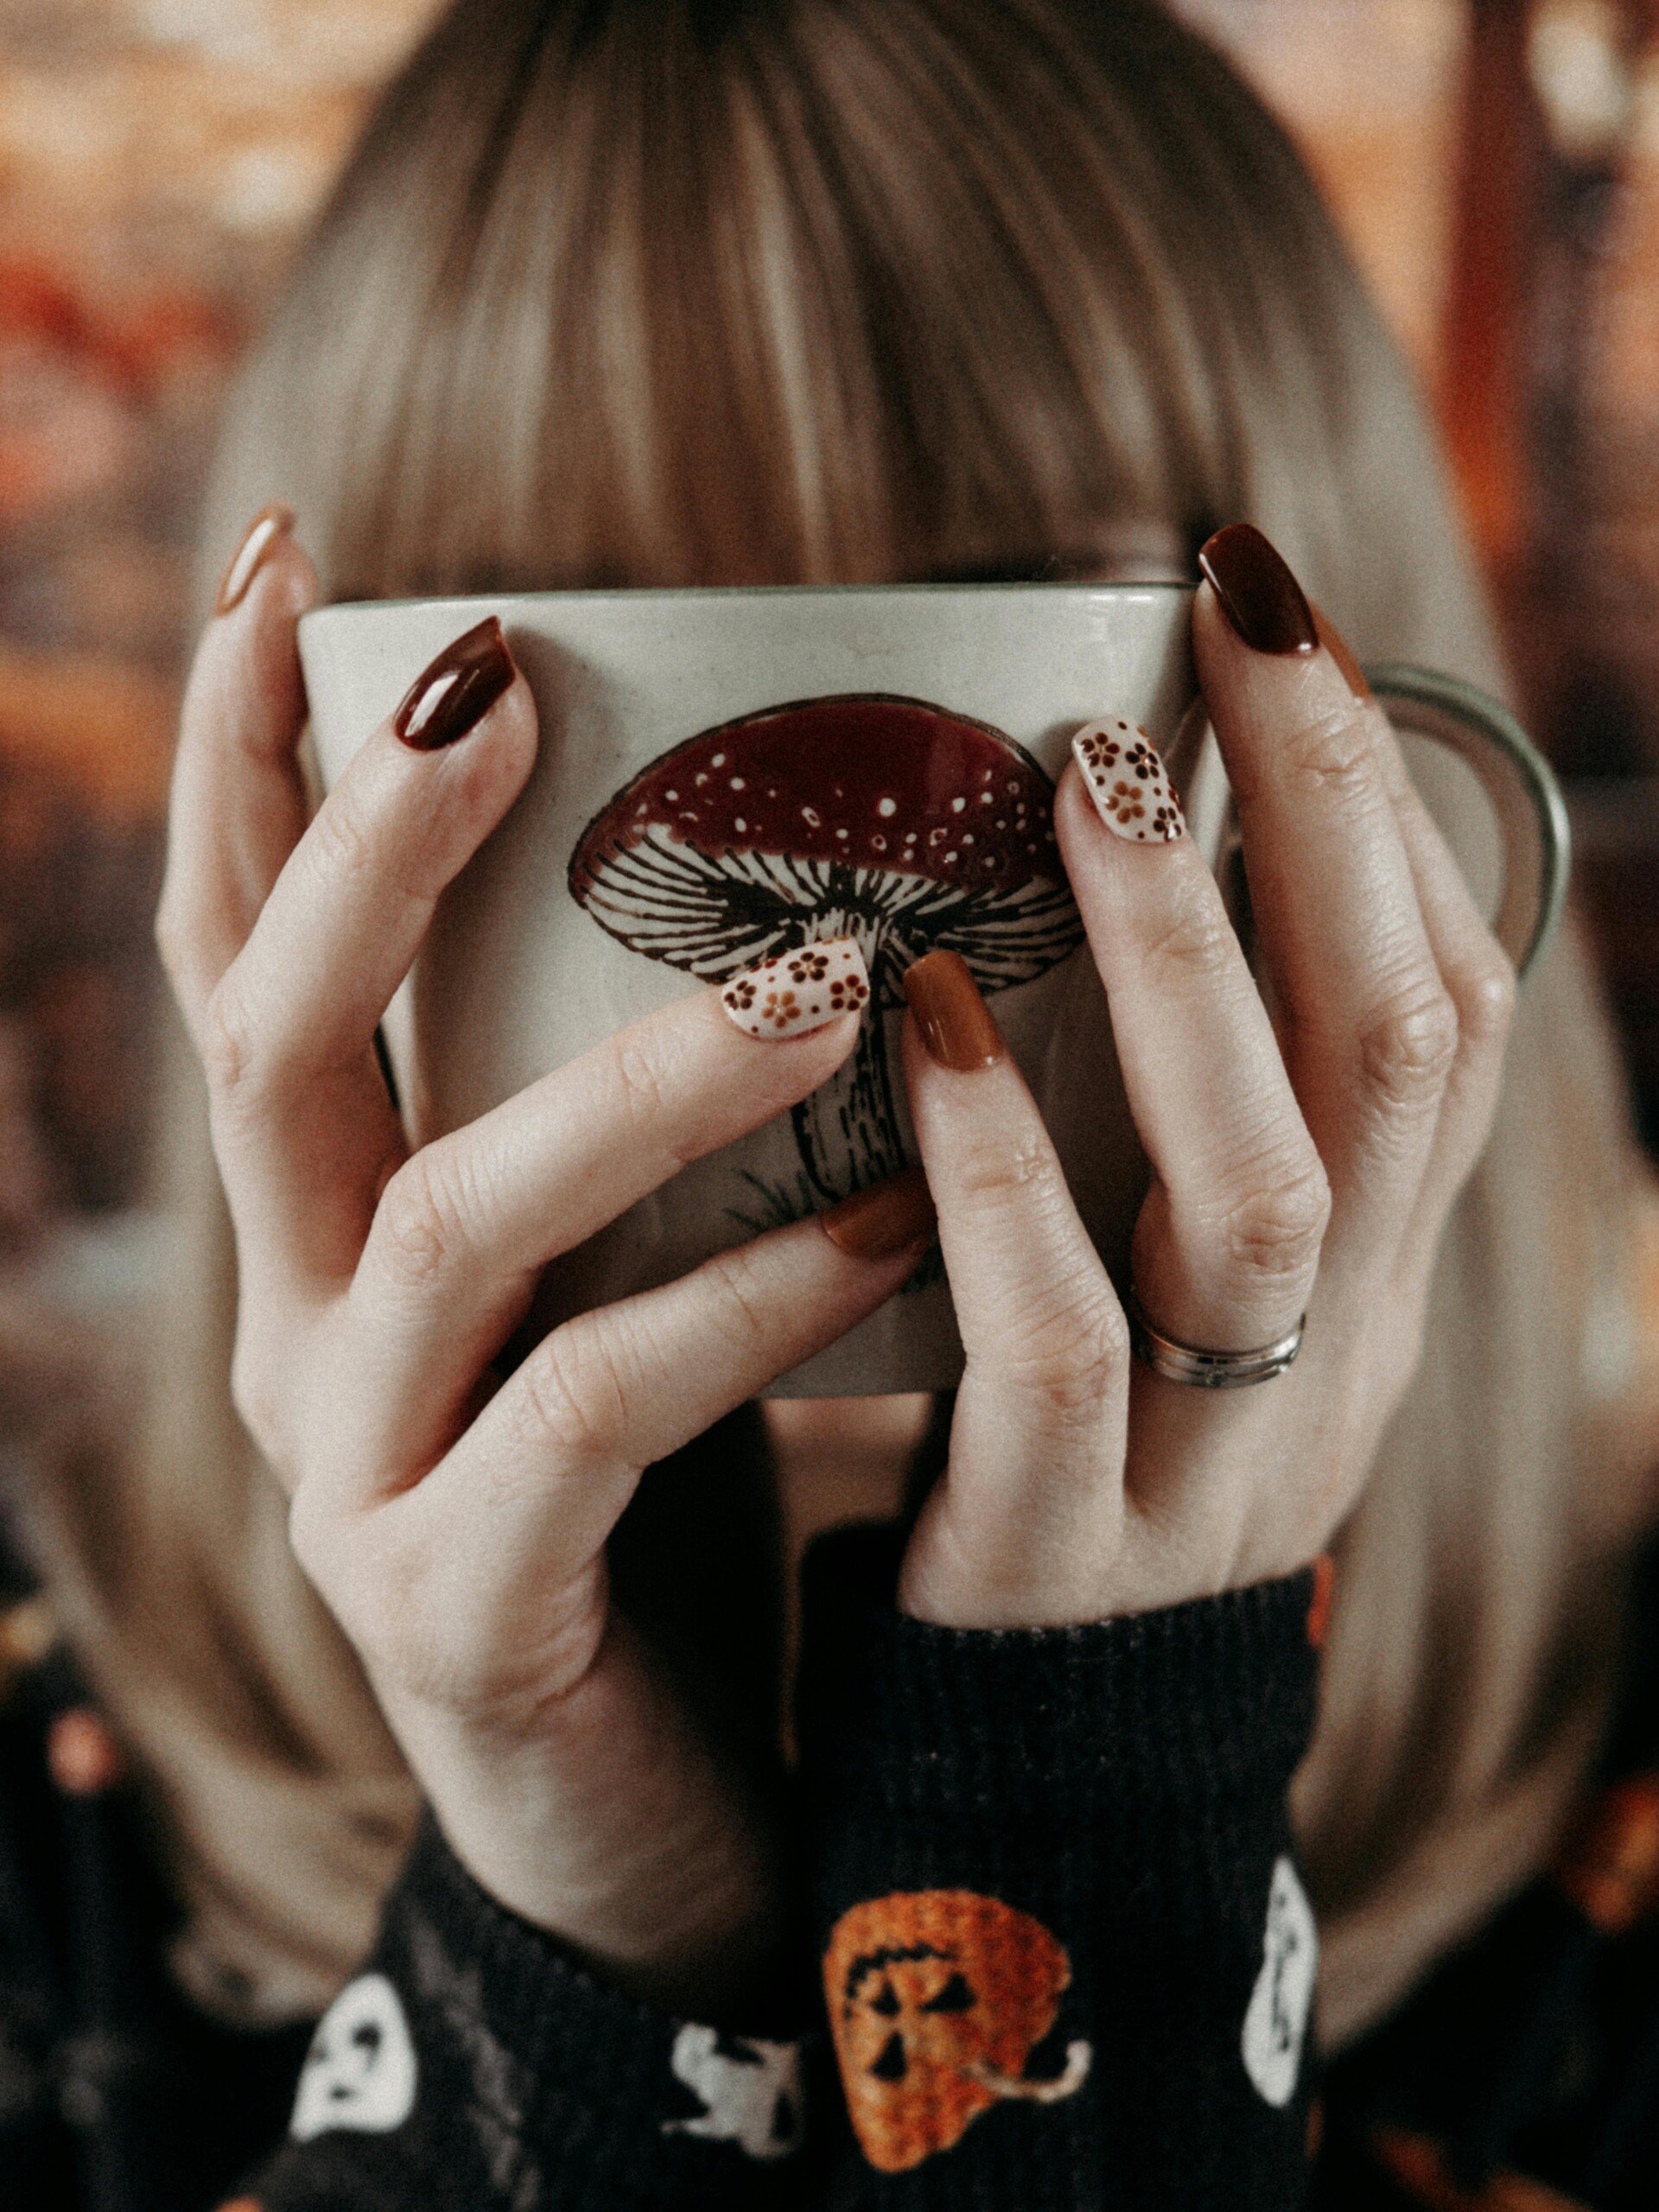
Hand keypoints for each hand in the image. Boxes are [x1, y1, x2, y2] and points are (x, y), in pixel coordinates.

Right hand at [156, 512, 934, 2011]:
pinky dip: (743, 1305)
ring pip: (439, 1224)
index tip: (295, 549)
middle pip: (264, 1041)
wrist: (658, 1797)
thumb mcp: (632, 1250)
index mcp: (327, 1217)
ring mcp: (354, 1476)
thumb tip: (819, 853)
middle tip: (496, 682)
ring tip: (820, 974)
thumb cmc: (670, 1474)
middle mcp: (298, 1325)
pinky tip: (894, 1217)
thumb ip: (652, 1087)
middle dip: (362, 847)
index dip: (237, 750)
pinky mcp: (457, 1610)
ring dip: (625, 1081)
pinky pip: (590, 1421)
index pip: (238, 944)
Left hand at [896, 525, 1516, 1628]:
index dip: (1383, 810)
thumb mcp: (1172, 1297)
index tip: (1278, 620)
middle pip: (1396, 1060)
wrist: (1026, 1788)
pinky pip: (1054, 1344)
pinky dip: (1002, 1170)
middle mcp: (1335, 1359)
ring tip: (1087, 781)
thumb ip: (1167, 1121)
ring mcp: (1214, 1465)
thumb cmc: (1068, 1468)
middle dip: (1330, 819)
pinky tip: (926, 1023)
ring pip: (1263, 1191)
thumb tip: (1114, 864)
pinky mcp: (1056, 1552)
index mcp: (1370, 1284)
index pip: (1443, 1017)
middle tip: (1232, 617)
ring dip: (1184, 968)